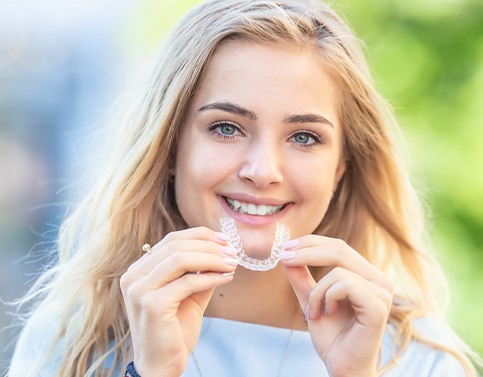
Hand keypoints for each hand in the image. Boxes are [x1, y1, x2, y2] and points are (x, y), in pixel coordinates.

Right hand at [120, 227, 237, 375]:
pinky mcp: (152, 304)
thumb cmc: (174, 331)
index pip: (171, 240)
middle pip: (176, 245)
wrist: (161, 366)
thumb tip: (223, 250)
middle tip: (233, 251)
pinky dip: (211, 277)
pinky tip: (227, 277)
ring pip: (181, 259)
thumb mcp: (189, 294)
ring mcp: (139, 290)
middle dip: (209, 246)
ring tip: (232, 263)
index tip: (225, 240)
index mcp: (139, 270)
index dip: (200, 236)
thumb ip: (199, 272)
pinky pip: (188, 282)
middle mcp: (133, 276)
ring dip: (212, 258)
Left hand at [281, 236, 392, 376]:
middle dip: (307, 251)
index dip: (311, 243)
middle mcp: (379, 280)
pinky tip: (327, 313)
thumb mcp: (311, 300)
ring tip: (313, 312)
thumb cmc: (332, 336)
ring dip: (316, 291)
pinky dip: (327, 297)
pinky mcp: (378, 306)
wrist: (342, 367)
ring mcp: (382, 292)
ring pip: (338, 270)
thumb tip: (287, 253)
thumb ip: (301, 278)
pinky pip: (345, 284)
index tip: (286, 247)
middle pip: (339, 249)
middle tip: (285, 258)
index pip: (338, 247)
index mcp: (366, 276)